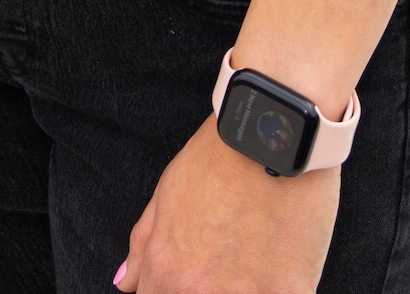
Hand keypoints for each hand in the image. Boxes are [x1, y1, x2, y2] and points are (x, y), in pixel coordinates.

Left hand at [115, 118, 337, 293]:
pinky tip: (282, 262)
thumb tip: (127, 284)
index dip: (172, 291)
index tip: (192, 278)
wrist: (274, 132)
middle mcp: (201, 292)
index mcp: (167, 272)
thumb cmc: (219, 157)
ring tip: (253, 258)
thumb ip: (144, 245)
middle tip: (226, 259)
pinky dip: (279, 288)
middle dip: (210, 289)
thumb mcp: (167, 192)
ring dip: (245, 289)